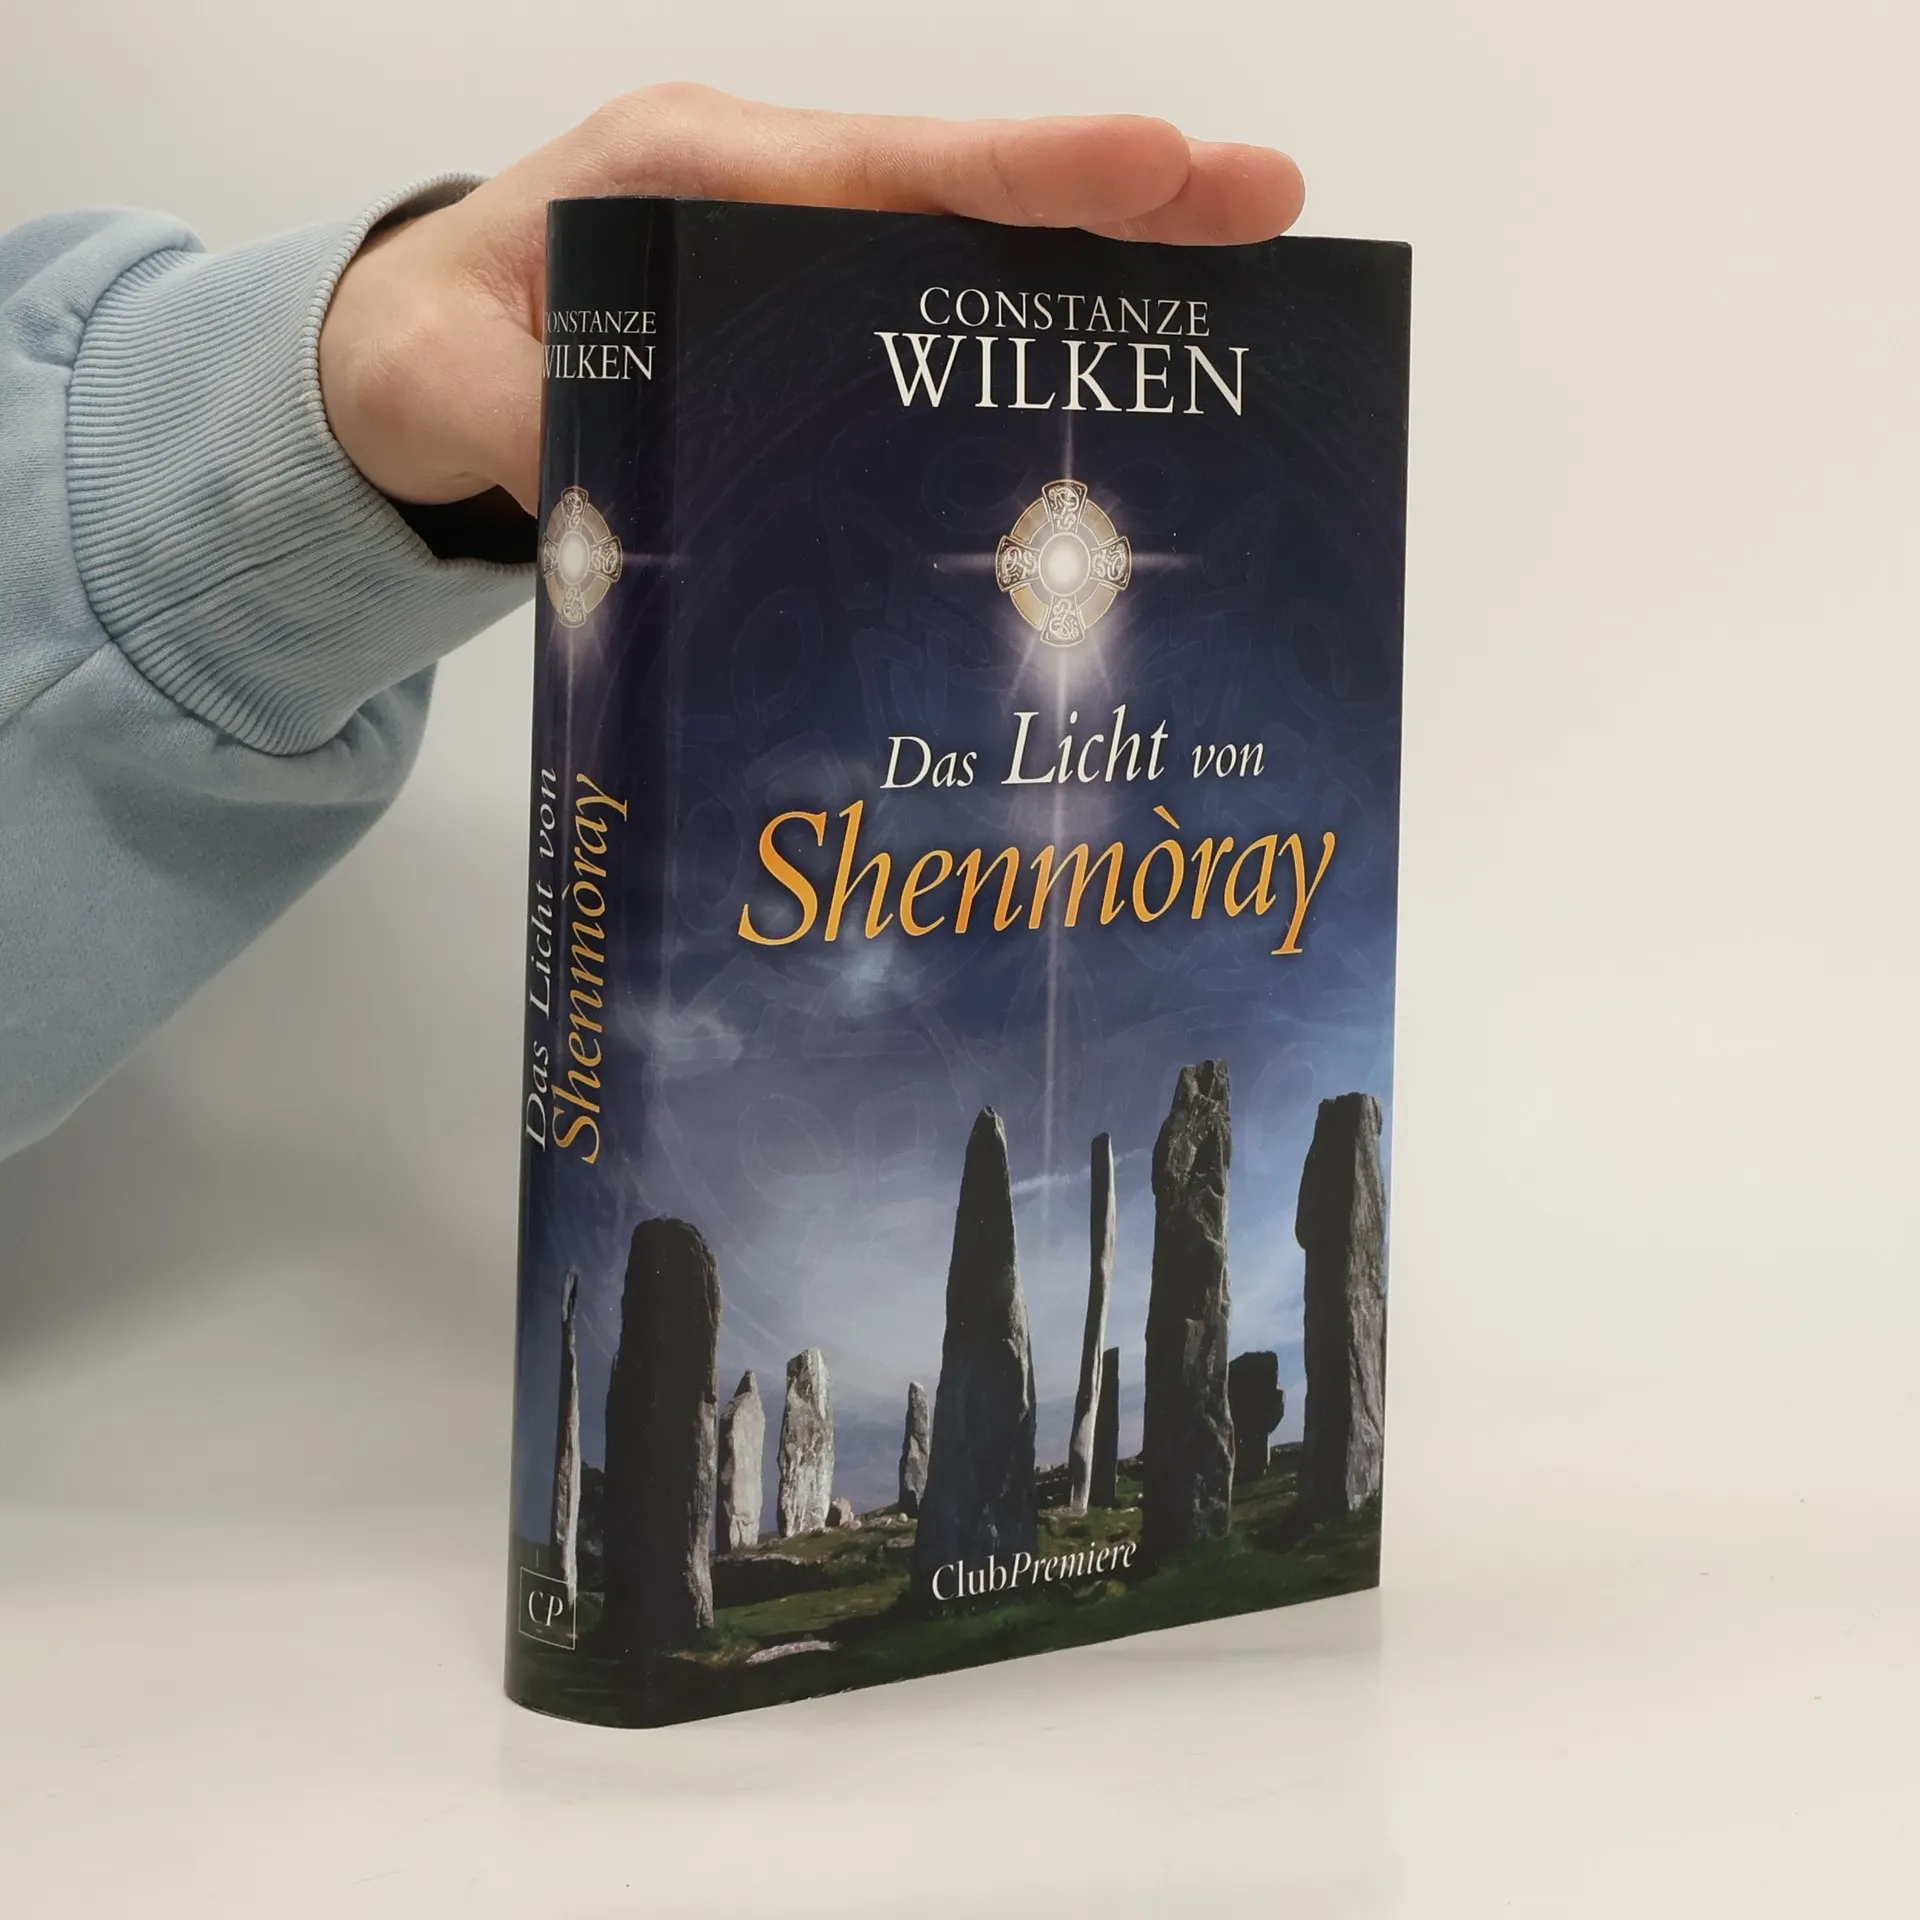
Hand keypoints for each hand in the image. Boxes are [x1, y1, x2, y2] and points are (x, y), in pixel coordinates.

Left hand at [318, 85, 1304, 514]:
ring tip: (1238, 293)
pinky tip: (1115, 385)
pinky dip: (1030, 340)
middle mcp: (769, 201)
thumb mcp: (449, 390)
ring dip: (1099, 273)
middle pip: (965, 197)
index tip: (1157, 162)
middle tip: (1267, 204)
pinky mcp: (812, 328)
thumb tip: (642, 510)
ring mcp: (799, 261)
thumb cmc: (433, 345)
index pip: (885, 171)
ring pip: (970, 257)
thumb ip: (542, 434)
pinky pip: (934, 321)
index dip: (1026, 176)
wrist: (411, 354)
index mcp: (690, 176)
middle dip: (1116, 203)